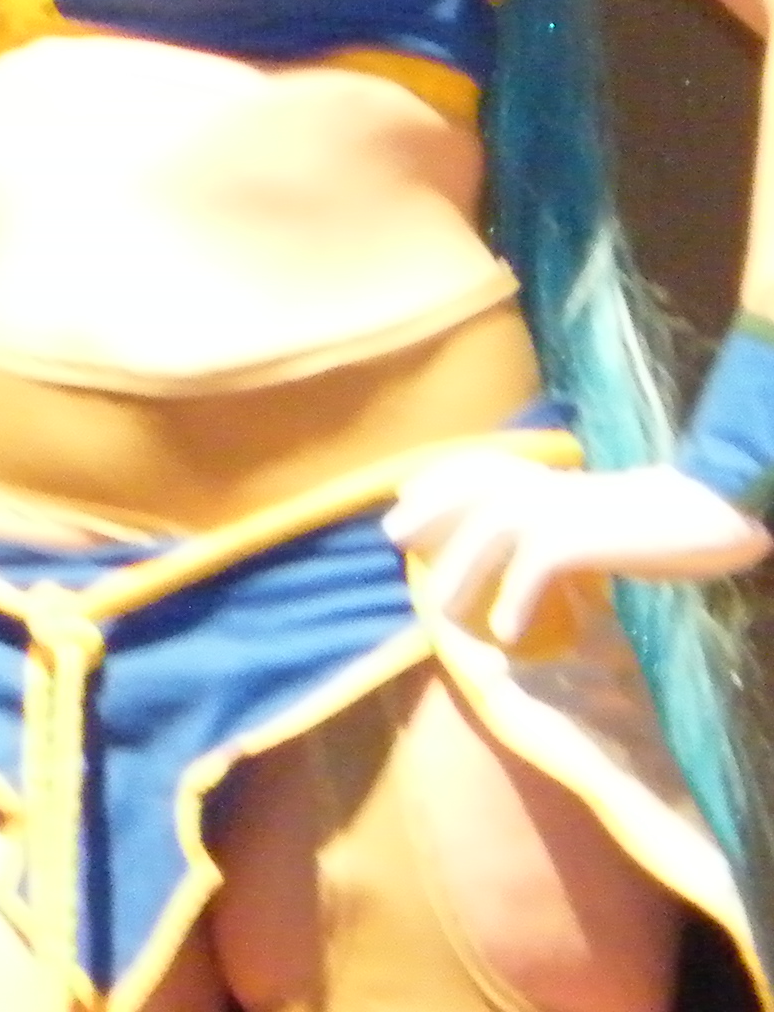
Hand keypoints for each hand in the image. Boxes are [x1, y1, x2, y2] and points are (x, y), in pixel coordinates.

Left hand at [383, 452, 769, 645]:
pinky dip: (515, 599)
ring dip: (459, 571)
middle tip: (393, 537)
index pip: (477, 469)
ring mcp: (558, 507)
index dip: (437, 482)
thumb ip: (555, 519)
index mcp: (547, 476)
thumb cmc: (654, 517)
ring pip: (488, 532)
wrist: (707, 511)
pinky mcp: (577, 536)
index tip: (403, 498)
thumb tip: (524, 545)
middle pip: (470, 494)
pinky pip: (533, 568)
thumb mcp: (592, 511)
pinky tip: (506, 632)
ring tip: (440, 612)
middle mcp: (544, 484)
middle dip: (428, 512)